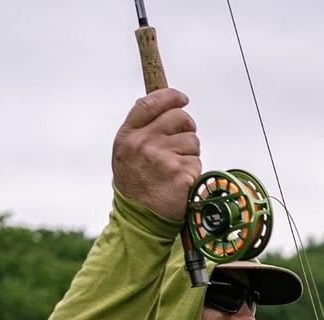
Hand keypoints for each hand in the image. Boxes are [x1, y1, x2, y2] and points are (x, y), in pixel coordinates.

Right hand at [111, 88, 200, 221]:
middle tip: (183, 142)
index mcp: (128, 135)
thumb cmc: (136, 185)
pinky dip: (193, 172)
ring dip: (190, 154)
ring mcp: (162, 157)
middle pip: (179, 117)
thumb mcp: (126, 153)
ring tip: (175, 169)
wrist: (140, 218)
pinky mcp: (180, 173)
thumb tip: (162, 105)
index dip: (170, 96)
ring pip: (192, 141)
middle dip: (187, 127)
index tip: (182, 98)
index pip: (150, 102)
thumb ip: (141, 129)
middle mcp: (143, 143)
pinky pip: (197, 162)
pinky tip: (180, 182)